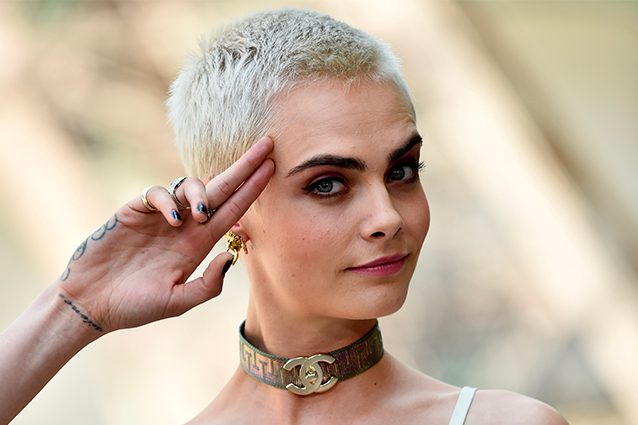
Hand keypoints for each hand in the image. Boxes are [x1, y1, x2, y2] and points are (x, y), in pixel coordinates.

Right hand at [56, 137, 273, 332]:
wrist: (91, 303)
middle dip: (244, 167)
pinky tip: (171, 221)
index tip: (272, 168)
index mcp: (199, 244)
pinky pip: (158, 193)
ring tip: (200, 215)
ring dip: (202, 192)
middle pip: (220, 189)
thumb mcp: (177, 302)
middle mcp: (185, 226)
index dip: (253, 189)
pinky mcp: (135, 211)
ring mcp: (161, 217)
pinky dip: (168, 201)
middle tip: (268, 145)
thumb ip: (207, 285)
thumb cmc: (134, 307)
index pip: (234, 210)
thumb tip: (230, 256)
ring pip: (191, 185)